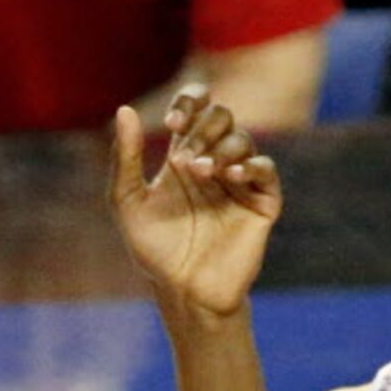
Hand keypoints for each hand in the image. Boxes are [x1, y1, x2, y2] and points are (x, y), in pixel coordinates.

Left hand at [109, 89, 282, 318]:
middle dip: (203, 130)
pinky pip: (266, 170)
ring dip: (221, 150)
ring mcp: (240, 179)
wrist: (182, 288)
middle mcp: (214, 161)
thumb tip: (125, 109)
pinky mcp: (262, 201)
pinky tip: (234, 176)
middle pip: (221, 118)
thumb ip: (124, 159)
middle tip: (185, 159)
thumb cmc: (153, 248)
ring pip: (243, 140)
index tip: (173, 122)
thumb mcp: (127, 202)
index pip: (194, 109)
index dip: (189, 103)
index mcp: (183, 155)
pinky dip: (252, 166)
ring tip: (201, 172)